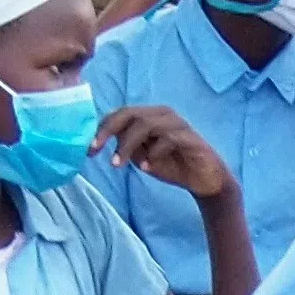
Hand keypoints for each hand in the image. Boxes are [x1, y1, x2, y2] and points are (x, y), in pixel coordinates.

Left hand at [100, 104, 233, 199]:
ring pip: (145, 124)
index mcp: (150, 116)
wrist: (205, 181)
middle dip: (108, 131)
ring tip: (118, 164)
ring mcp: (178, 124)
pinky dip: (153, 153)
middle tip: (96, 150)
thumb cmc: (173, 165)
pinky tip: (147, 168)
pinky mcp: (190, 137)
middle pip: (130, 113)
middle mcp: (163, 114)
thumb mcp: (142, 157)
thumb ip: (126, 146)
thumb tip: (104, 139)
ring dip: (127, 145)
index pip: (121, 114)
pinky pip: (167, 139)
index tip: (89, 149)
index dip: (102, 129)